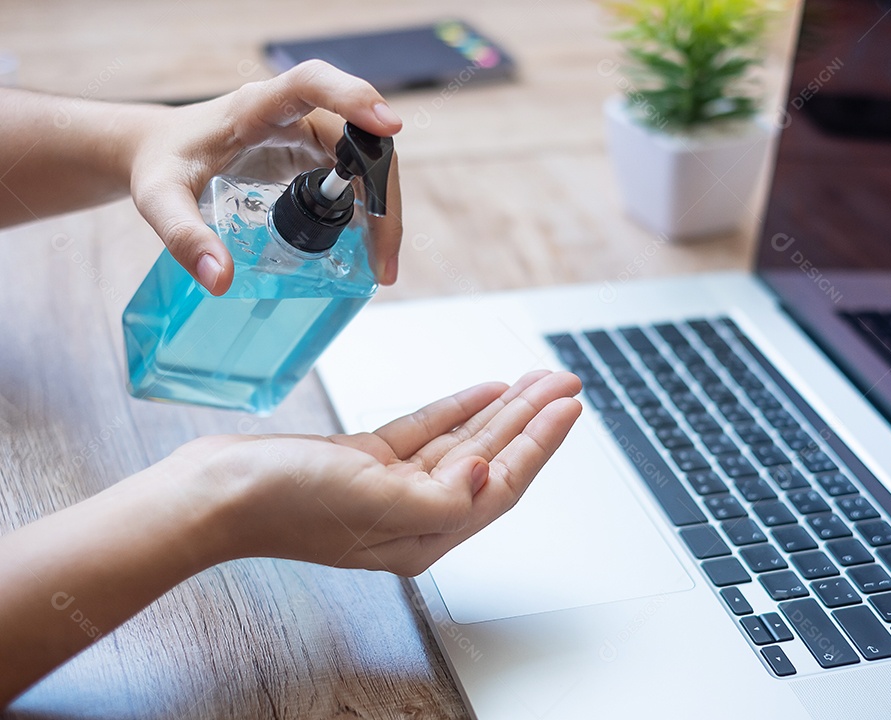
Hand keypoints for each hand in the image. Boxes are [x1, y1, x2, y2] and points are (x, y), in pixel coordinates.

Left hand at [128, 60, 403, 294]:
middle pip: (360, 139)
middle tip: (383, 258)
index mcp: (257, 108)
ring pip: (367, 161)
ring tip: (380, 266)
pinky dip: (369, 212)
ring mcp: (308, 133)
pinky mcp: (313, 155)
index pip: (313, 84)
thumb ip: (183, 236)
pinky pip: (356, 177)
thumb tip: (220, 280)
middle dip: (382, 196)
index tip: (388, 125)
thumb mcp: (160, 200)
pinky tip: (367, 249)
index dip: (354, 97)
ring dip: (382, 210)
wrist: (155, 149)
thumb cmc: (159, 163)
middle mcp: (293, 114)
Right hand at [179, 371, 581, 574]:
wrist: (215, 494)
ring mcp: (391, 487)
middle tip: (563, 382)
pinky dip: (456, 409)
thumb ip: (442, 498)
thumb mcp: (373, 503)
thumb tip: (487, 474)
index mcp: (425, 534)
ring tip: (536, 380)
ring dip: (501, 410)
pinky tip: (483, 391)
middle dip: (530, 419)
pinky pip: (427, 431)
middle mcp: (415, 514)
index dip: (539, 443)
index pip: (500, 483)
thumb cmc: (283, 506)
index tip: (569, 406)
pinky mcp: (367, 462)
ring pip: (463, 441)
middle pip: (491, 459)